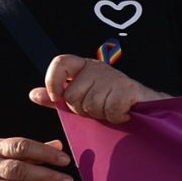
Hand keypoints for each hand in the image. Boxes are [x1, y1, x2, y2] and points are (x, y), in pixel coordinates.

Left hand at [31, 54, 160, 124]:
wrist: (148, 107)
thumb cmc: (114, 101)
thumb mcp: (82, 97)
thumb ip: (57, 97)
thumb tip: (34, 94)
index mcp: (84, 67)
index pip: (60, 62)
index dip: (53, 81)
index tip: (58, 97)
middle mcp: (97, 68)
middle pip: (73, 96)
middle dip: (84, 109)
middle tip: (100, 107)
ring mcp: (113, 77)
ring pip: (91, 106)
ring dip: (102, 115)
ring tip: (112, 109)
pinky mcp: (127, 89)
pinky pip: (109, 110)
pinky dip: (116, 117)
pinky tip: (122, 113)